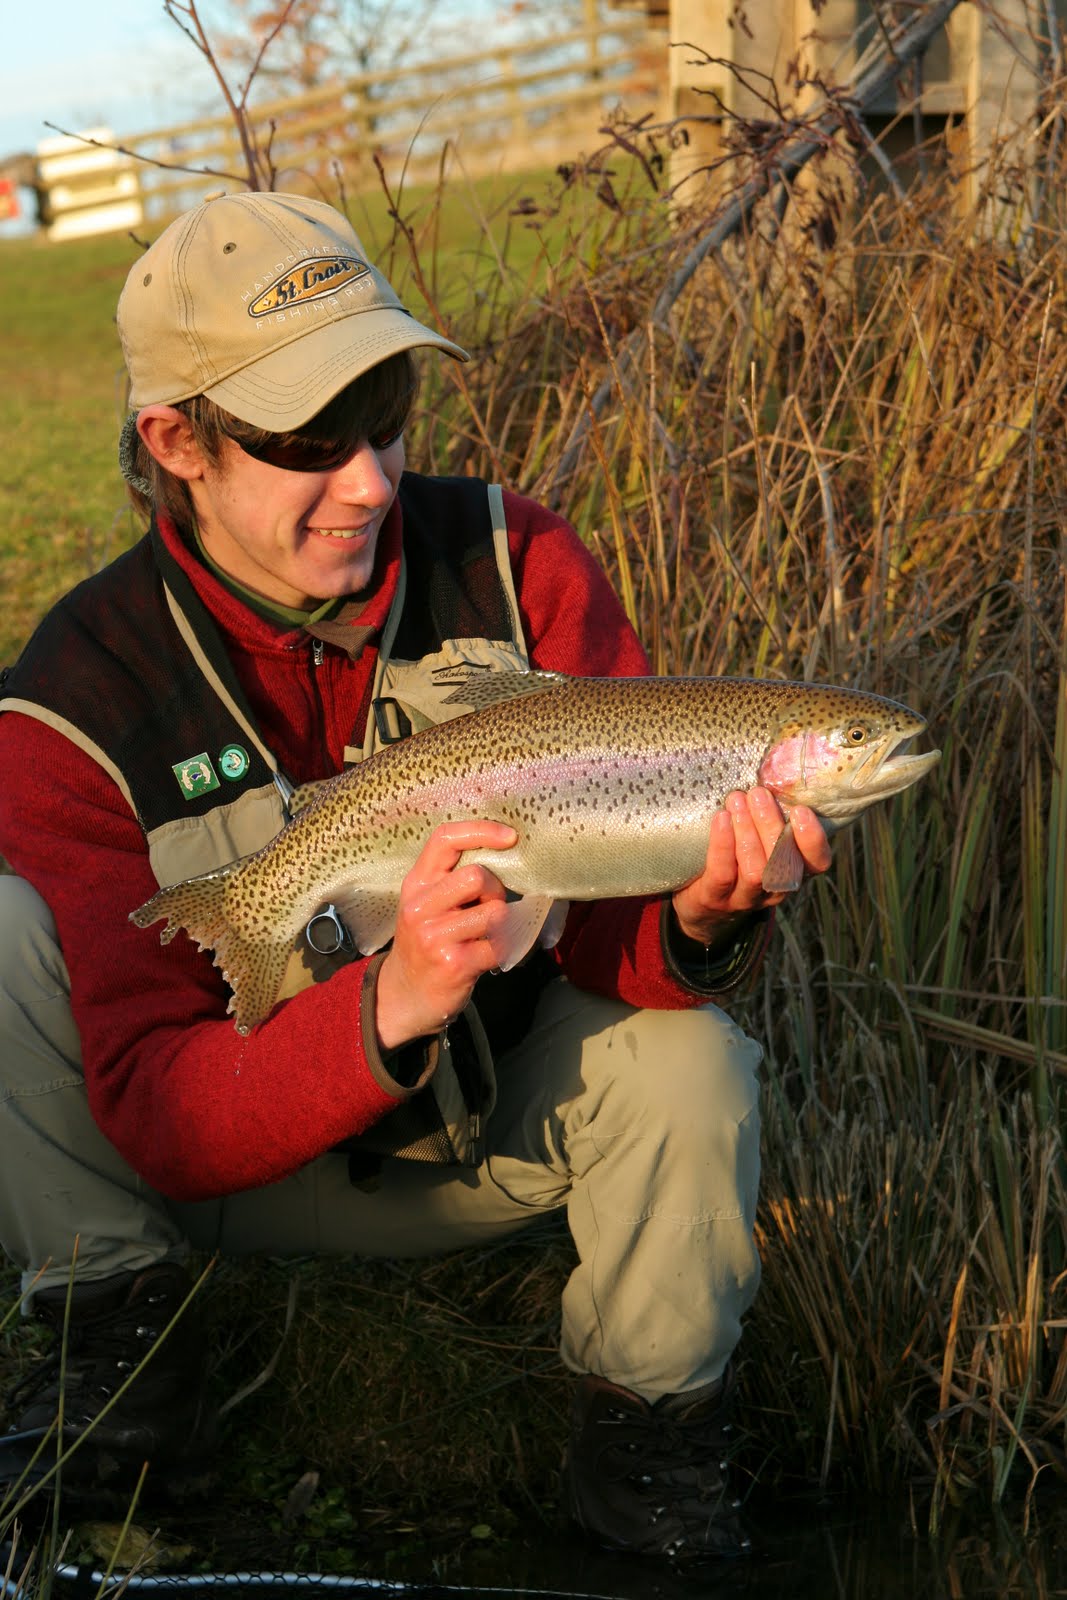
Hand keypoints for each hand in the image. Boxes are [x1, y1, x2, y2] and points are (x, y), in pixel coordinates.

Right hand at [375, 820, 516, 1051]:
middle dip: (496, 891)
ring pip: (494, 913)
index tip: (510, 836)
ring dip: (503, 924)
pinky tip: (489, 955)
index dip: (481, 831)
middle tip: (490, 908)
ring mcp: (434, 936)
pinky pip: (498, 947)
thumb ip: (451, 878)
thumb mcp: (427, 904)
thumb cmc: (426, 941)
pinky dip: (503, 950)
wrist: (405, 994)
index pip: (445, 839)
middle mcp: (420, 906)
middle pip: (477, 876)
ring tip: (488, 934)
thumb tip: (504, 853)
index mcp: (417, 883)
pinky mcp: (453, 964)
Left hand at [671, 787, 831, 946]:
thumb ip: (772, 816)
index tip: (801, 810)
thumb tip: (776, 769)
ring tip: (736, 800)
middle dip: (770, 824)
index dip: (813, 839)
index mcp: (793, 870)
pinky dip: (723, 844)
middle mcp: (775, 888)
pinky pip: (723, 873)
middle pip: (783, 862)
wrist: (701, 904)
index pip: (818, 862)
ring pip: (756, 870)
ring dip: (747, 832)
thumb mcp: (761, 839)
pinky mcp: (716, 899)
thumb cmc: (736, 857)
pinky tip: (721, 819)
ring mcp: (746, 898)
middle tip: (757, 794)